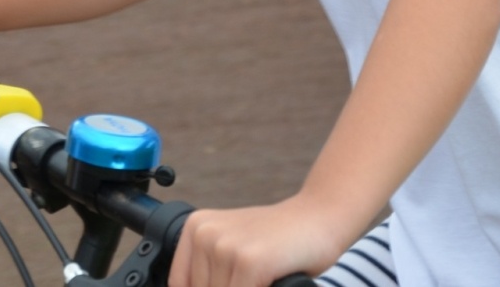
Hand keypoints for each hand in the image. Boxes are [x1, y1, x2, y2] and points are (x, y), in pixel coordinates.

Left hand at [170, 201, 343, 286]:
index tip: (232, 283)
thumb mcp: (233, 248)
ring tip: (262, 278)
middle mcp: (205, 233)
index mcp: (195, 228)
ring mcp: (226, 246)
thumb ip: (211, 272)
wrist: (319, 218)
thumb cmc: (278, 241)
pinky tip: (271, 283)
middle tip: (251, 279)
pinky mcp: (251, 262)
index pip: (180, 284)